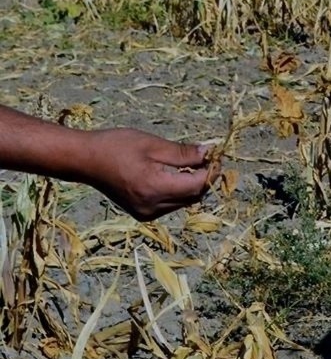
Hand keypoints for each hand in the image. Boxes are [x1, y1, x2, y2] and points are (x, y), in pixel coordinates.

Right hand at [83, 129, 211, 220]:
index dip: (211, 171)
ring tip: (193, 164)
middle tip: (209, 158)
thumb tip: (209, 153)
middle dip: (204, 178)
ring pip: (183, 202)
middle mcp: (152, 206)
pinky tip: (175, 174)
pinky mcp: (142, 213)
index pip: (197, 186)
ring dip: (192, 185)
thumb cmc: (117, 146)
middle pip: (193, 197)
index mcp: (155, 188)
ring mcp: (146, 213)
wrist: (84, 160)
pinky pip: (170, 205)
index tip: (218, 156)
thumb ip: (183, 153)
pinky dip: (178, 191)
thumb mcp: (153, 145)